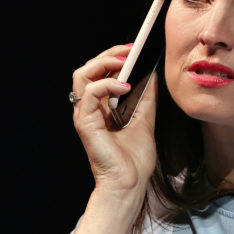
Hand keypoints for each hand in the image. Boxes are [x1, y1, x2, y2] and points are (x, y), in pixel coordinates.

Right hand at [70, 45, 158, 199]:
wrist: (130, 183)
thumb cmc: (134, 159)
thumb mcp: (145, 119)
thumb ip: (146, 97)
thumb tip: (151, 74)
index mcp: (101, 107)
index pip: (100, 73)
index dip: (113, 57)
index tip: (133, 49)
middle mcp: (90, 109)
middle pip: (88, 69)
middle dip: (109, 54)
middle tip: (130, 50)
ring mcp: (85, 115)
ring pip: (82, 75)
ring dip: (104, 63)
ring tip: (125, 62)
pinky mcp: (84, 122)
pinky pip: (90, 92)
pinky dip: (107, 84)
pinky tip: (125, 87)